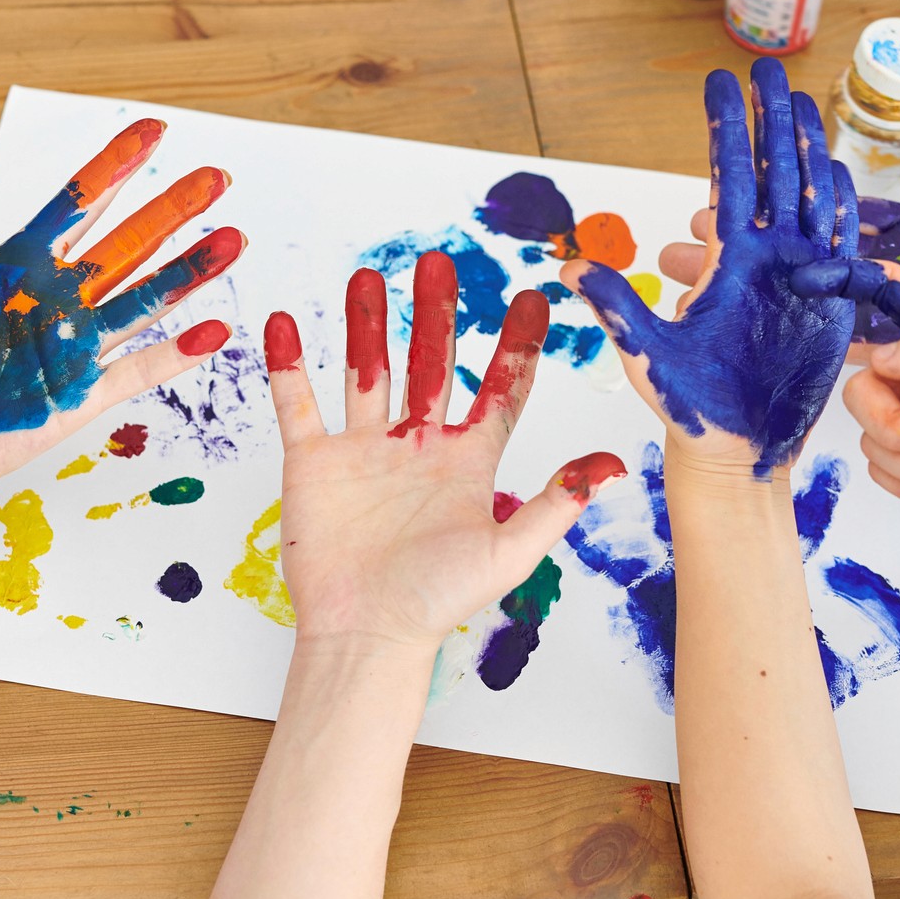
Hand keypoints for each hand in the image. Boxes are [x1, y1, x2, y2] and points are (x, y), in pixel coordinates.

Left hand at [0, 120, 242, 509]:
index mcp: (16, 267)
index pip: (75, 205)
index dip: (114, 168)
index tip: (152, 130)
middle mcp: (55, 301)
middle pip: (126, 244)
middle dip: (171, 210)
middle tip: (216, 175)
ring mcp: (72, 349)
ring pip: (143, 300)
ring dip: (188, 272)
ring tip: (234, 240)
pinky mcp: (77, 398)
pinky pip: (135, 371)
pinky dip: (174, 354)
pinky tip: (214, 332)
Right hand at [264, 260, 623, 651]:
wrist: (365, 636)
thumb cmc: (438, 603)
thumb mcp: (509, 552)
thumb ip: (556, 503)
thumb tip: (613, 464)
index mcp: (467, 462)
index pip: (498, 390)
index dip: (515, 345)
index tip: (533, 297)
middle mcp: (418, 447)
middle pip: (430, 362)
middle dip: (435, 312)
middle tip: (439, 262)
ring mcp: (364, 451)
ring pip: (368, 370)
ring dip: (367, 323)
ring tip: (369, 275)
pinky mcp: (313, 463)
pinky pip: (299, 404)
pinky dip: (289, 364)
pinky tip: (286, 322)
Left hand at [566, 60, 856, 476]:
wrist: (736, 446)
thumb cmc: (692, 404)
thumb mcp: (648, 352)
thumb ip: (617, 306)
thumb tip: (566, 267)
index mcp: (724, 258)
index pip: (726, 176)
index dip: (726, 128)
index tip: (718, 81)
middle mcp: (763, 255)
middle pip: (771, 170)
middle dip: (771, 118)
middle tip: (767, 68)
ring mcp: (799, 272)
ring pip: (808, 194)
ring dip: (807, 147)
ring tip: (803, 101)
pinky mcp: (831, 298)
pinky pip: (843, 241)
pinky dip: (842, 204)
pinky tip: (838, 167)